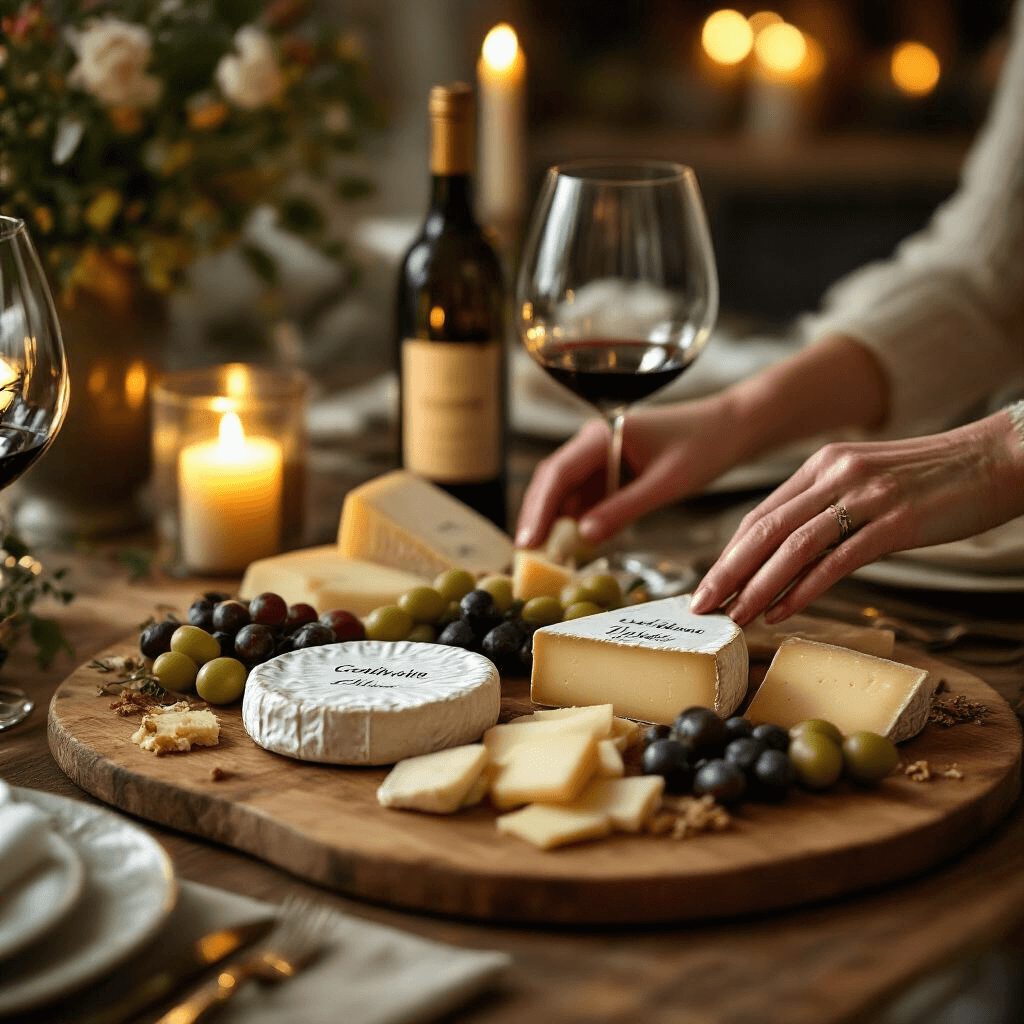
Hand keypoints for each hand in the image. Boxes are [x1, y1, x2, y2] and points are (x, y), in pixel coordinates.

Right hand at [515, 396, 741, 548]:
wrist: (731, 428)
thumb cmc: (703, 447)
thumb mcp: (665, 483)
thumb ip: (624, 508)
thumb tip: (584, 537)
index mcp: (603, 434)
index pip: (559, 473)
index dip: (539, 509)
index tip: (529, 541)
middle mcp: (595, 441)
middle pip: (553, 481)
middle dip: (538, 517)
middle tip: (527, 554)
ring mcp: (601, 455)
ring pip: (566, 490)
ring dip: (555, 520)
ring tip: (545, 556)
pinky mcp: (612, 470)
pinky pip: (587, 496)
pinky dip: (578, 520)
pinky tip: (574, 545)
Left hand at [690, 412, 1023, 624]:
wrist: (1003, 457)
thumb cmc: (936, 478)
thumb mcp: (869, 482)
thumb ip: (830, 509)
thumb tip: (792, 557)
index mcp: (824, 464)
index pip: (761, 514)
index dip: (730, 553)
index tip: (710, 584)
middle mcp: (835, 474)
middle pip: (764, 529)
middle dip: (727, 571)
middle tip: (701, 606)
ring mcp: (865, 496)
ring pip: (792, 546)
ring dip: (756, 586)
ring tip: (733, 616)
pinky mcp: (896, 521)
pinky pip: (837, 559)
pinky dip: (803, 588)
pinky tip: (782, 611)